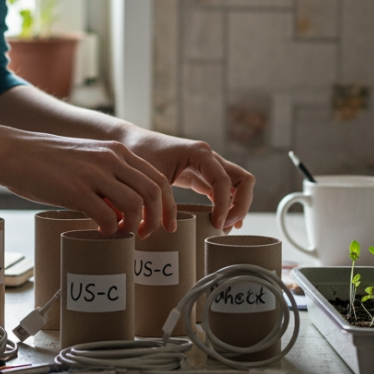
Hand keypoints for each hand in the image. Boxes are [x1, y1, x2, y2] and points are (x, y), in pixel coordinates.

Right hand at [0, 132, 176, 237]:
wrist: (15, 153)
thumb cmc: (48, 161)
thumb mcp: (88, 158)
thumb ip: (110, 177)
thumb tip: (125, 210)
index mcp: (117, 151)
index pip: (157, 178)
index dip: (168, 205)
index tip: (167, 224)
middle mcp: (111, 159)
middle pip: (153, 192)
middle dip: (158, 219)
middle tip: (148, 235)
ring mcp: (94, 174)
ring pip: (135, 205)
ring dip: (136, 226)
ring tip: (125, 234)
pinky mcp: (76, 190)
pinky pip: (108, 216)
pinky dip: (111, 230)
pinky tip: (102, 233)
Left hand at [117, 128, 254, 230]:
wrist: (130, 143)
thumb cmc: (139, 156)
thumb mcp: (150, 177)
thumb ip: (162, 199)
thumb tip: (169, 229)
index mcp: (200, 153)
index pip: (224, 181)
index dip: (225, 206)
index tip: (216, 225)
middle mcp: (210, 157)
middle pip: (244, 180)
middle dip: (240, 205)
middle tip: (225, 227)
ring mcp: (210, 166)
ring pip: (240, 185)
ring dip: (238, 206)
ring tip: (225, 229)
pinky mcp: (204, 176)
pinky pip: (227, 191)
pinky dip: (230, 205)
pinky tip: (225, 223)